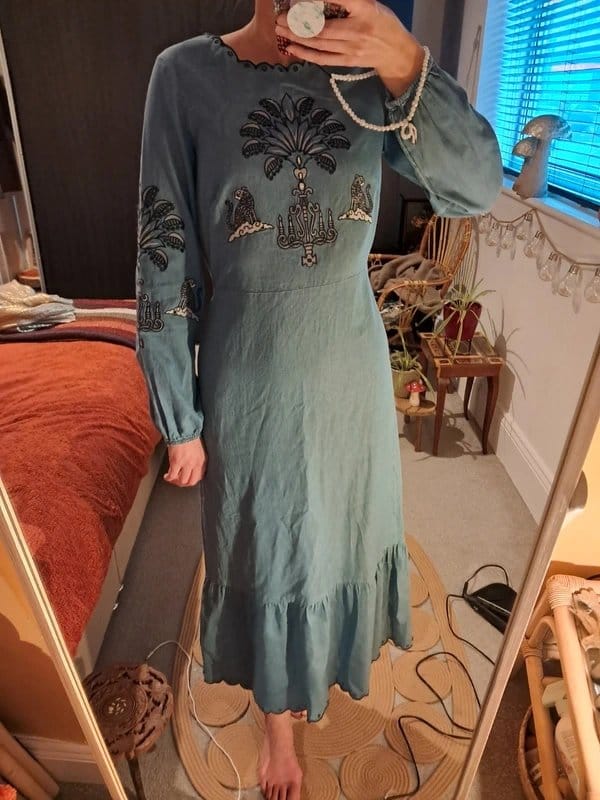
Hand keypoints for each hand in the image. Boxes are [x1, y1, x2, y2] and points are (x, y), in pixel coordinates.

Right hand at [163, 438, 206, 486]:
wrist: (183, 430)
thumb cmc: (190, 437)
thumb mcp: (199, 450)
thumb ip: (198, 460)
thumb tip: (194, 467)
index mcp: (201, 461)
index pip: (200, 477)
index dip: (193, 480)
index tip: (188, 479)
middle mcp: (195, 464)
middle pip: (191, 482)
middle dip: (185, 483)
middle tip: (179, 481)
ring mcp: (186, 464)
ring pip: (182, 481)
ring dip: (176, 481)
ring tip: (173, 479)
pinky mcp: (176, 462)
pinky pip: (172, 475)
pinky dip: (168, 478)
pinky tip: (166, 476)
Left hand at [275, 0, 423, 89]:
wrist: (396, 52)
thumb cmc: (382, 23)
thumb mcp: (370, 4)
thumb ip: (347, 2)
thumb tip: (319, 1)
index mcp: (364, 9)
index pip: (338, 0)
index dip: (316, 0)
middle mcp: (357, 29)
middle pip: (321, 27)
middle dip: (297, 23)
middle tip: (280, 18)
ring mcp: (352, 48)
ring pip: (319, 43)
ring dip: (297, 37)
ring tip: (281, 31)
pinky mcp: (348, 61)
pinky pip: (323, 58)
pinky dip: (306, 53)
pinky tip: (292, 48)